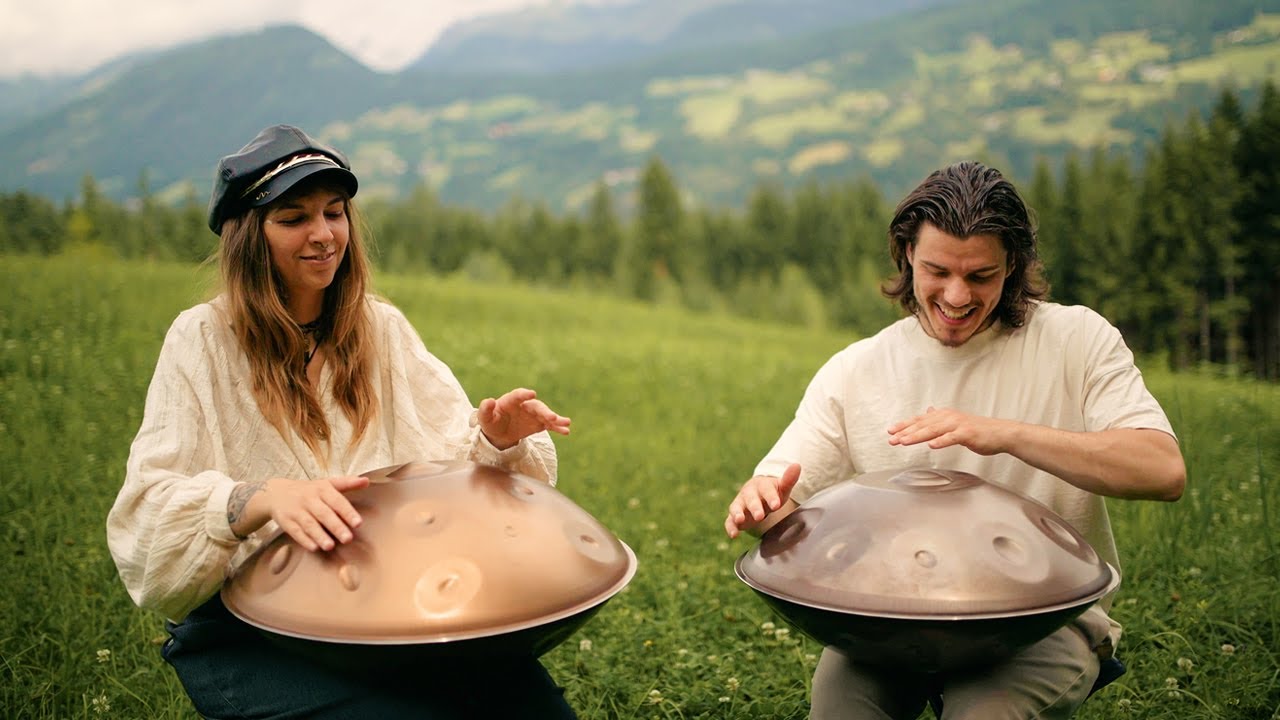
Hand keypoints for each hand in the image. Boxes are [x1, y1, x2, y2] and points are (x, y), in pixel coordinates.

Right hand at [231, 475, 368, 551]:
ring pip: (309, 524)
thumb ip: (347, 483)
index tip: (358, 523)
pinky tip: (314, 547)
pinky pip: (295, 532)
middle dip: (336, 526)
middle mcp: (308, 499)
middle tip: (348, 538)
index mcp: (321, 489)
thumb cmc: (308, 490)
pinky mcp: (286, 521)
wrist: (275, 493)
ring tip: (330, 546)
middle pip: (323, 514)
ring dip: (319, 535)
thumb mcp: (326, 483)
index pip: (336, 500)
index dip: (347, 512)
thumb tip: (367, 481)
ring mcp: (296, 511)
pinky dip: (304, 540)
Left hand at [478, 388, 570, 449]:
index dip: (524, 394)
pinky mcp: (539, 423)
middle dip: (545, 411)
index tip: (531, 393)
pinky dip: (558, 427)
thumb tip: (488, 401)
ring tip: (566, 423)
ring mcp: (533, 414)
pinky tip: (566, 431)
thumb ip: (485, 410)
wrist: (499, 431)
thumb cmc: (491, 422)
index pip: (517, 396)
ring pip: (546, 415)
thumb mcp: (485, 418)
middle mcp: (525, 405)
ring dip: (556, 419)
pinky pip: (550, 425)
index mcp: (510, 401)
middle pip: (536, 406)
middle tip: (552, 417)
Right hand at [724, 463, 800, 538]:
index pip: (766, 490)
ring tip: (739, 519)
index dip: (771, 497)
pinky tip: (734, 535)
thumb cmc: (773, 493)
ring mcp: (740, 504)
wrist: (759, 495)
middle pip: (750, 499)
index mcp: (761, 485)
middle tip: (760, 516)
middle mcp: (748, 493)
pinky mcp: (734, 516)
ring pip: (736, 507)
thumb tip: (797, 465)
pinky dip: (730, 527)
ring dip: (737, 513)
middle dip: (754, 507)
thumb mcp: (782, 487)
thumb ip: (789, 479)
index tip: (776, 505)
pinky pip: (729, 521)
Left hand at [887, 406, 1012, 455]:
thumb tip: (928, 411)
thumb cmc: (978, 430)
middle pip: (923, 425)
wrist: (1000, 434)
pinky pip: (952, 438)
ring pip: (933, 430)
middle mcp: (948, 417)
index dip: (905, 425)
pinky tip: (931, 445)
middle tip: (891, 438)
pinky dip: (941, 441)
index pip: (920, 420)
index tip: (891, 431)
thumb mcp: (955, 422)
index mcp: (944, 415)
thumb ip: (939, 419)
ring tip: (904, 441)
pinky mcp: (967, 434)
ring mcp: (958, 425)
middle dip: (906, 432)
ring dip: (917, 436)